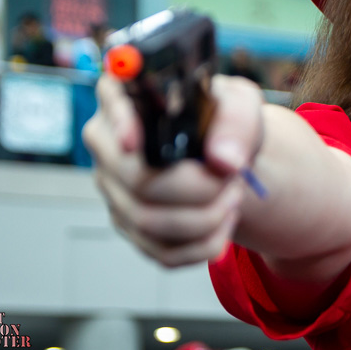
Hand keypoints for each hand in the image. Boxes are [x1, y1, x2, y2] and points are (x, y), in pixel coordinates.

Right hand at [83, 74, 263, 266]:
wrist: (227, 156)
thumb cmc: (224, 122)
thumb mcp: (240, 106)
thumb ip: (236, 123)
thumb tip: (224, 160)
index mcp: (131, 98)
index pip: (112, 100)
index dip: (120, 122)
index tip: (135, 142)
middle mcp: (110, 142)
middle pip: (136, 177)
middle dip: (198, 187)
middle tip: (233, 178)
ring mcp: (114, 188)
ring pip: (147, 220)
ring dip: (205, 218)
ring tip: (233, 197)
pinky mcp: (129, 226)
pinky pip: (160, 251)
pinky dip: (203, 244)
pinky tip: (224, 223)